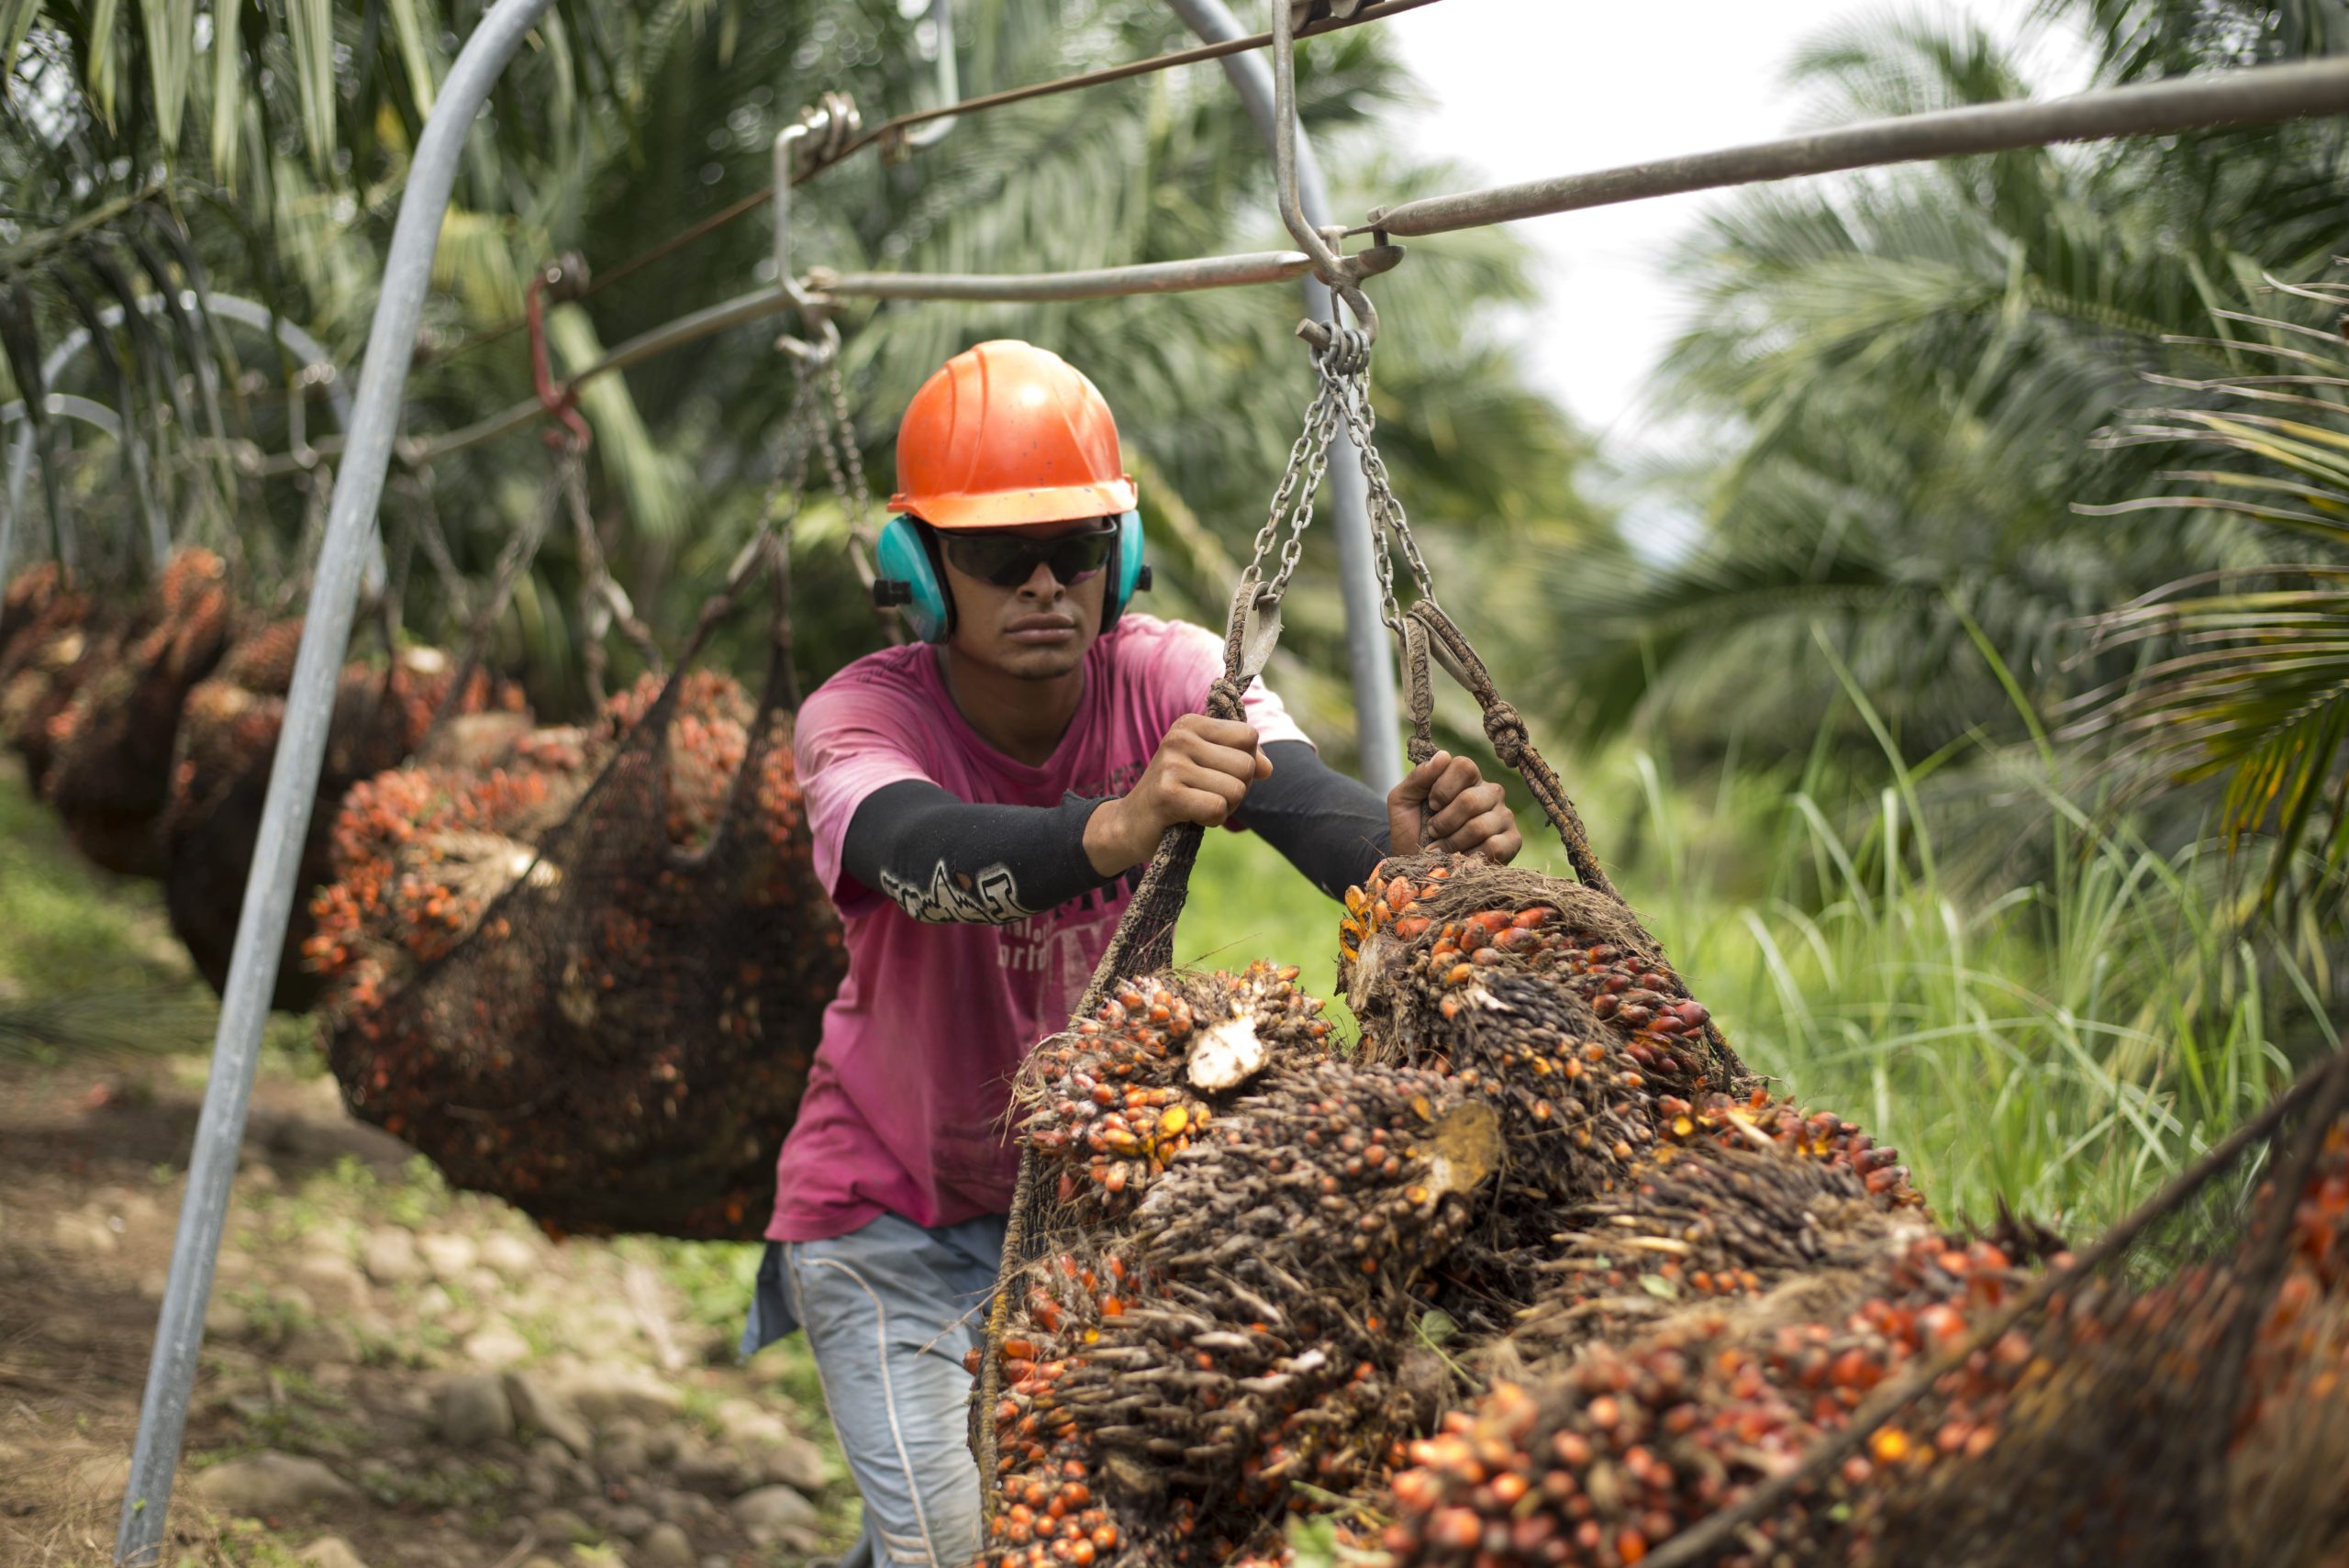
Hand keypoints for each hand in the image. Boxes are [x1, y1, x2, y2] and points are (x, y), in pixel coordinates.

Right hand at [1084, 714, 1271, 875]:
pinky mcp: (1167, 794)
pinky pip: (1218, 808)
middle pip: (1246, 765)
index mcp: (1191, 724)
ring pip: (1236, 789)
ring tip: (1196, 806)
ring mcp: (1171, 764)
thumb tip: (1267, 768)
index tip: (1217, 774)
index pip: (1249, 736)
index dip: (1245, 762)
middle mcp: (1180, 738)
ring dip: (1224, 807)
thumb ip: (1243, 759)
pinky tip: (1189, 817)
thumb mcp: (1210, 767)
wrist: (1131, 824)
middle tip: (1205, 795)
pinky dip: (1211, 820)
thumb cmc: (1178, 793)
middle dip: (1237, 789)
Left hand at [1388, 750, 1521, 862]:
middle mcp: (1490, 793)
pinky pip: (1495, 846)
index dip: (1443, 788)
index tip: (1431, 806)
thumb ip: (1418, 777)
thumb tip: (1443, 756)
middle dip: (1443, 822)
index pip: (1465, 766)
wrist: (1417, 867)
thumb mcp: (1403, 801)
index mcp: (1467, 778)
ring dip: (1452, 843)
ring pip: (1480, 826)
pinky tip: (1461, 860)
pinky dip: (1470, 857)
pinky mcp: (1512, 841)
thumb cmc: (1411, 831)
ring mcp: (1504, 816)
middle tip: (1432, 832)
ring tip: (1441, 849)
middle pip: (1471, 800)